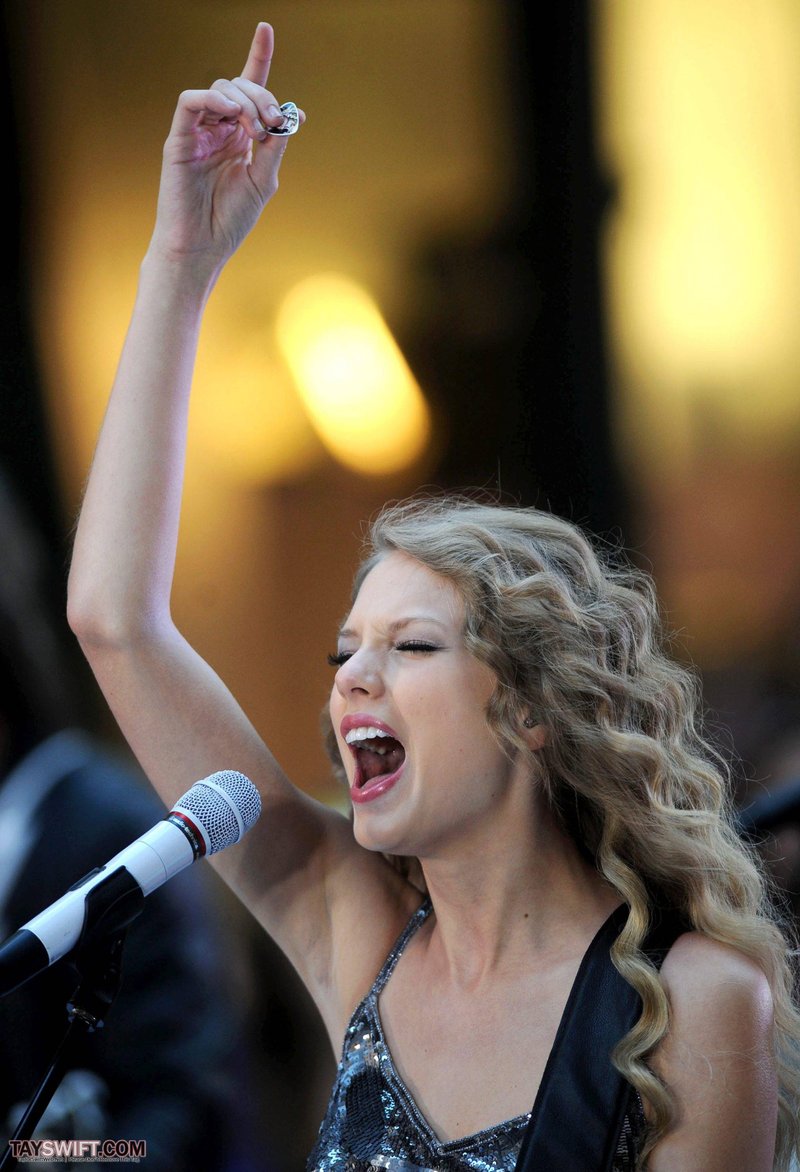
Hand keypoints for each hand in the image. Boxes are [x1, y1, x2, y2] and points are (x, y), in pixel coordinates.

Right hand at [149, 22, 302, 269]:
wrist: (202, 248)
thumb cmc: (230, 220)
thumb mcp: (264, 179)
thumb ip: (276, 144)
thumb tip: (293, 114)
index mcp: (239, 136)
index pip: (248, 88)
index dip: (258, 57)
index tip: (265, 28)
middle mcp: (218, 129)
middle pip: (239, 87)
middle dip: (263, 97)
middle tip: (273, 124)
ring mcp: (197, 133)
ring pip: (219, 90)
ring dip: (245, 102)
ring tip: (256, 131)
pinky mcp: (179, 139)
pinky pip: (190, 101)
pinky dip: (213, 100)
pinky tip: (232, 116)